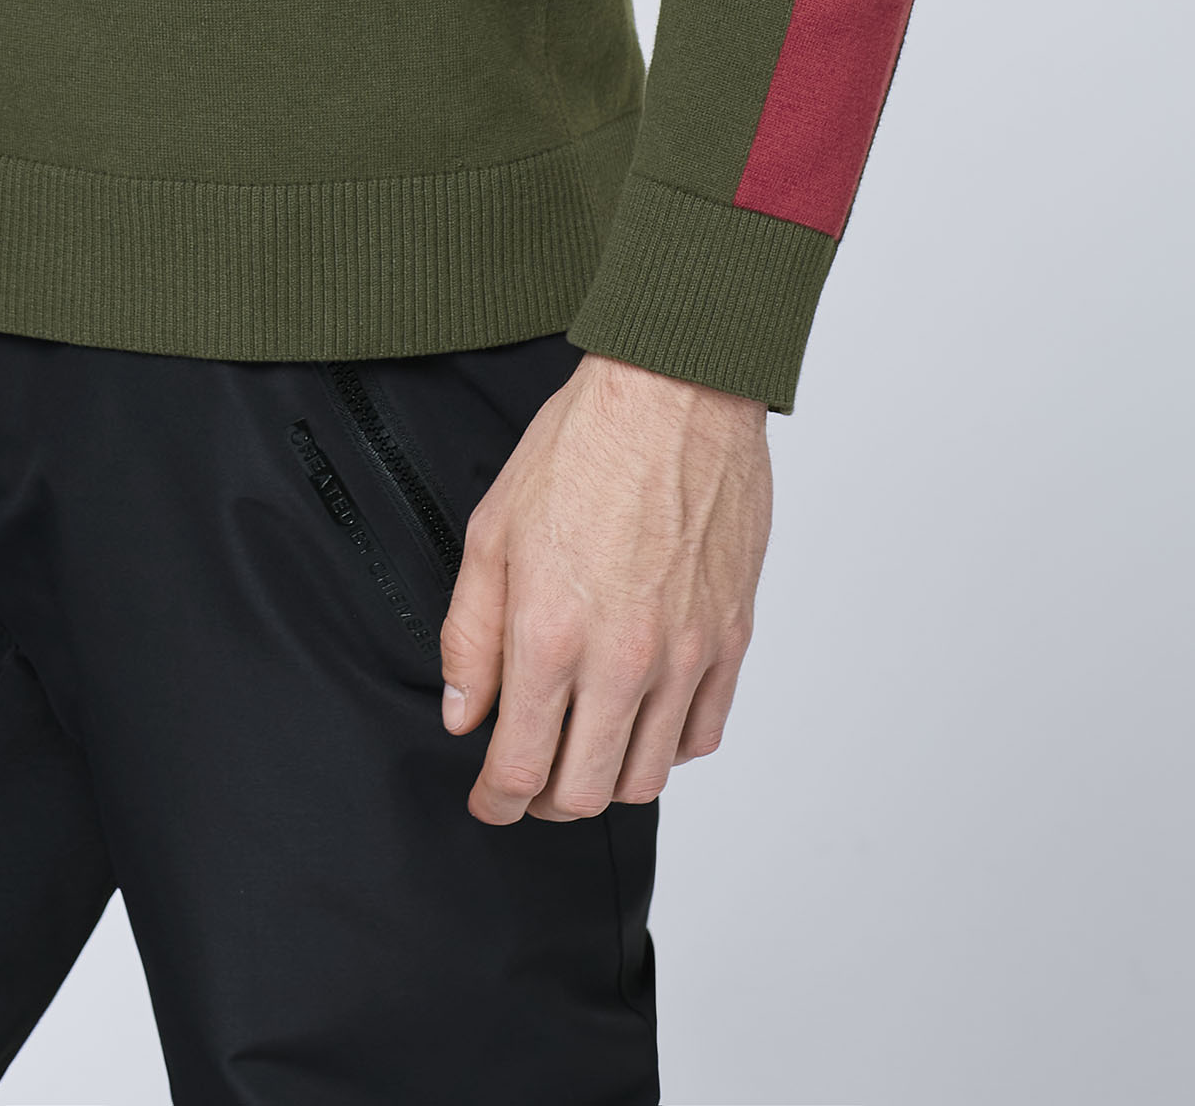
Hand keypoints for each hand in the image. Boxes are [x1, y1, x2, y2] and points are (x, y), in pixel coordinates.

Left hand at [441, 350, 771, 822]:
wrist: (674, 393)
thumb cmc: (581, 447)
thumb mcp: (493, 532)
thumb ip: (471, 636)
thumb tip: (464, 715)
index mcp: (552, 634)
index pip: (521, 769)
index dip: (496, 802)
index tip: (487, 801)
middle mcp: (623, 659)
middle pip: (585, 793)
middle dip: (544, 803)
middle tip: (525, 782)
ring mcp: (685, 654)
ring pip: (648, 778)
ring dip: (606, 781)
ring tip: (582, 752)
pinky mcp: (730, 638)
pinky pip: (703, 734)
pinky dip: (668, 747)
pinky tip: (641, 720)